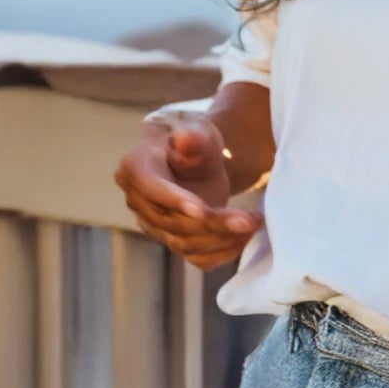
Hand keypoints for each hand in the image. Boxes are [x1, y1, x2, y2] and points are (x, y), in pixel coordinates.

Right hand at [114, 119, 263, 269]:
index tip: (201, 210)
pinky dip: (223, 252)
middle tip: (249, 218)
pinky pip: (197, 257)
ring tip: (254, 223)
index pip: (151, 189)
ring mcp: (154, 226)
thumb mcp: (197, 130)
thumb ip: (192, 137)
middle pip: (171, 221)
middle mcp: (138, 202)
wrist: (201, 160)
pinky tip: (245, 238)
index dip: (174, 201)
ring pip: (185, 243)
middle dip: (213, 223)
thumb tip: (184, 139)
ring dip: (222, 238)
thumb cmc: (196, 141)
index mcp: (135, 168)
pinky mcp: (175, 241)